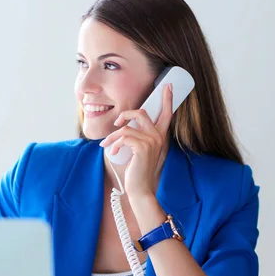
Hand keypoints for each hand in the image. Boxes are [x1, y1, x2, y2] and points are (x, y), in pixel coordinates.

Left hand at [100, 83, 172, 199]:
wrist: (140, 189)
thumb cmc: (138, 170)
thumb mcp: (140, 150)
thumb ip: (138, 137)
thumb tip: (126, 126)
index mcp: (160, 136)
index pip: (167, 114)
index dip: (167, 99)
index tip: (168, 86)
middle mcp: (158, 137)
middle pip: (142, 113)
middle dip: (125, 115)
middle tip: (117, 123)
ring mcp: (152, 142)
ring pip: (127, 127)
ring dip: (113, 136)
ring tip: (107, 144)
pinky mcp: (143, 148)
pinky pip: (124, 137)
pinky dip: (114, 144)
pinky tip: (113, 152)